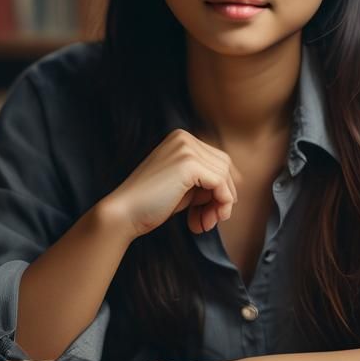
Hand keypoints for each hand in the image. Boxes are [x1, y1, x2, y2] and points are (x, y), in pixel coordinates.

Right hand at [101, 128, 240, 239]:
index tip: (210, 212)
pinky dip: (220, 203)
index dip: (220, 188)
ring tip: (204, 223)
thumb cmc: (152, 203)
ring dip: (221, 203)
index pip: (218, 160)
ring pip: (225, 175)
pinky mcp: (188, 163)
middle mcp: (184, 138)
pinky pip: (220, 183)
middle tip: (209, 220)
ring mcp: (186, 148)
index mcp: (181, 139)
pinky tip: (204, 220)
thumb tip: (235, 187)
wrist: (124, 213)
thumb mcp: (184, 186)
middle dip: (222, 196)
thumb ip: (206, 180)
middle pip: (225, 166)